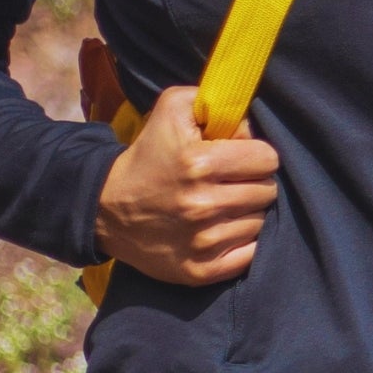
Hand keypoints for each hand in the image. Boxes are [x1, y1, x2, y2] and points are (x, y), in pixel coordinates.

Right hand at [93, 86, 278, 285]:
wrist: (105, 209)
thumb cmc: (148, 156)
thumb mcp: (172, 109)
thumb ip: (215, 101)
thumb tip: (251, 125)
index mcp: (198, 164)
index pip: (267, 159)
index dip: (255, 155)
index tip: (237, 158)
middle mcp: (201, 205)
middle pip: (267, 191)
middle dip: (252, 183)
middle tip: (228, 183)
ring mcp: (202, 242)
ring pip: (260, 223)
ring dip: (246, 213)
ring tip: (220, 206)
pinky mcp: (200, 271)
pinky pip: (250, 255)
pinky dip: (242, 243)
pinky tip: (221, 231)